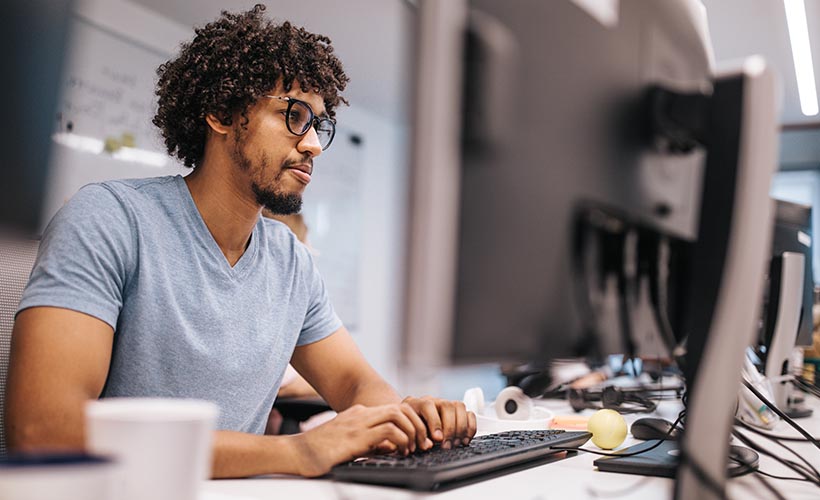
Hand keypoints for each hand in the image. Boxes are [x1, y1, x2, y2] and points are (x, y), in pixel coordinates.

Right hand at [291, 403, 430, 476]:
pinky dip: (401, 440)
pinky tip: (401, 452)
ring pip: (397, 415)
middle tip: (422, 442)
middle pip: (399, 407)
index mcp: (358, 414)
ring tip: (414, 448)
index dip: (410, 422)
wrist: (295, 453)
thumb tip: (391, 448)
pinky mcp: (355, 437)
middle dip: (416, 424)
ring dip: (411, 431)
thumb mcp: (349, 443)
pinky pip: (388, 432)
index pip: (393, 409)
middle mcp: (360, 414)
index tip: (417, 439)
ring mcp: (358, 424)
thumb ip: (369, 442)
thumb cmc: (318, 451)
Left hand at [401, 396, 476, 449]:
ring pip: (460, 407)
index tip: (437, 439)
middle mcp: (433, 401)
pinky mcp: (457, 412)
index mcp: (417, 403)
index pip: (428, 406)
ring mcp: (446, 404)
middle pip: (447, 405)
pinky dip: (470, 427)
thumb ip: (415, 437)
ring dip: (461, 428)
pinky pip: (469, 414)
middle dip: (450, 428)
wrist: (409, 424)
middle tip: (447, 445)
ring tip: (455, 444)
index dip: (434, 422)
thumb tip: (428, 445)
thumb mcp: (406, 433)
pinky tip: (464, 440)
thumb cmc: (408, 430)